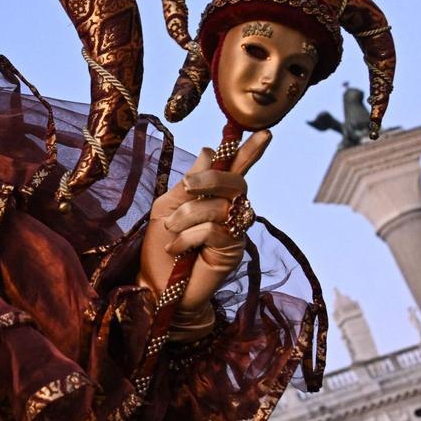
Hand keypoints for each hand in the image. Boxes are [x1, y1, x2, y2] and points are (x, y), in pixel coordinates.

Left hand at [139, 130, 271, 312]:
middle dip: (211, 178)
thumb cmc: (159, 247)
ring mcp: (234, 232)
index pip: (235, 171)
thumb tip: (210, 152)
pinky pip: (215, 230)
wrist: (156, 287)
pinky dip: (190, 235)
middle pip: (236, 184)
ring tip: (172, 230)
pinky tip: (178, 249)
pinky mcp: (232, 252)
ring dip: (189, 214)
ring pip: (220, 206)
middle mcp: (229, 212)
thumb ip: (188, 185)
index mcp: (213, 197)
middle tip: (188, 185)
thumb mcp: (167, 209)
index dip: (250, 153)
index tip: (265, 133)